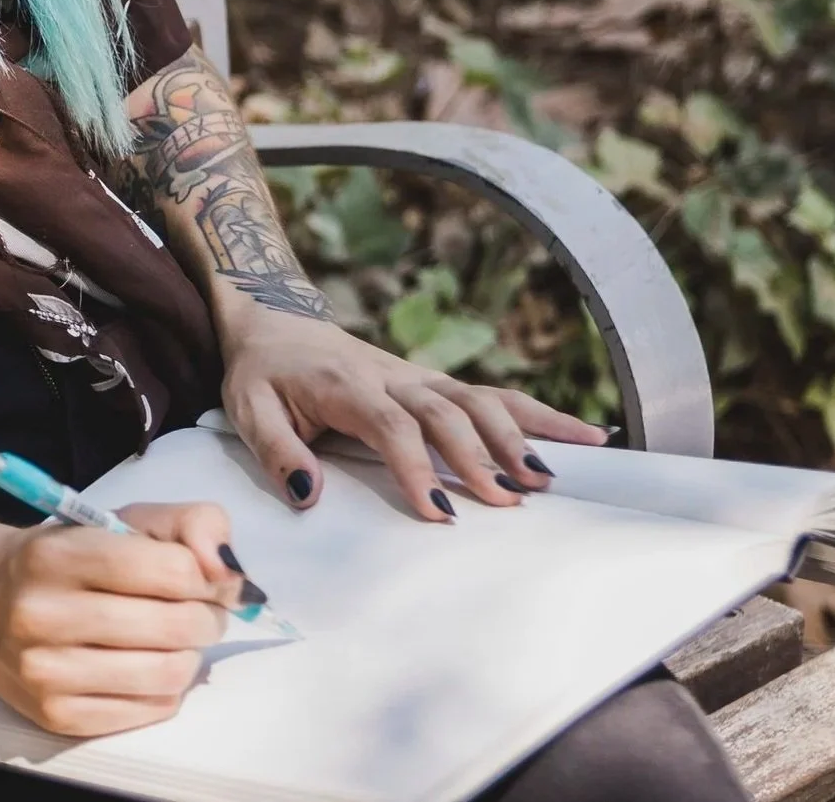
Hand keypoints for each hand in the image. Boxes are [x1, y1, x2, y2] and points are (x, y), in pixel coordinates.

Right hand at [0, 503, 248, 736]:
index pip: (171, 570)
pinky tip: (149, 665)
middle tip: (200, 610)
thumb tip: (230, 570)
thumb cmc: (66, 555)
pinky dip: (166, 689)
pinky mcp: (56, 716)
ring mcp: (47, 671)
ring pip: (167, 674)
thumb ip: (189, 523)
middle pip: (175, 626)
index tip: (203, 576)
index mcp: (60, 553)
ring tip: (177, 639)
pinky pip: (149, 711)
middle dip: (207, 617)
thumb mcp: (120, 519)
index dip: (206, 575)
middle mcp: (44, 613)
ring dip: (191, 655)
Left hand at [219, 308, 609, 520]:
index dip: (416, 467)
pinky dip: (538, 416)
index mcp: (346, 383)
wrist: (274, 321)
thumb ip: (278, 451)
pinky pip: (492, 396)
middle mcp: (391, 375)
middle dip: (477, 456)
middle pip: (445, 411)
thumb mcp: (247, 409)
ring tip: (549, 480)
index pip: (391, 424)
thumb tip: (308, 497)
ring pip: (478, 399)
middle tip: (507, 503)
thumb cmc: (262, 374)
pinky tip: (586, 437)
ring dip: (516, 436)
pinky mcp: (433, 384)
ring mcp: (418, 377)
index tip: (438, 513)